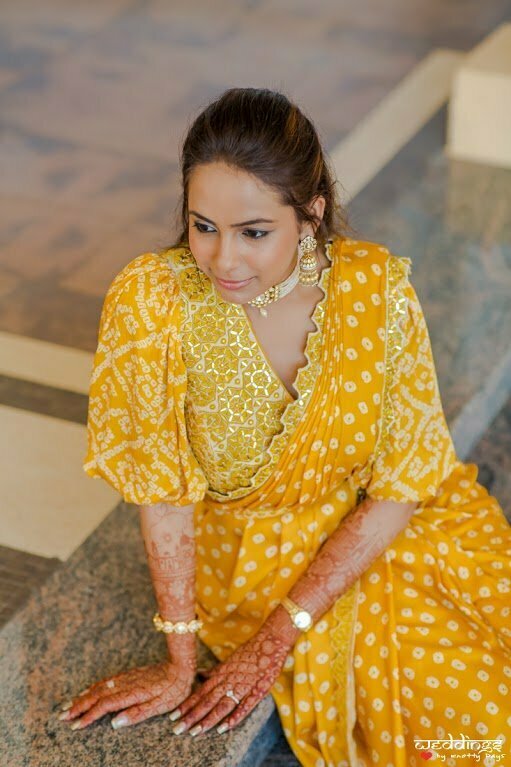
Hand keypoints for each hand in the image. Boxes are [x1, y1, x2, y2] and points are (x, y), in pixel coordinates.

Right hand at [57, 661, 194, 729]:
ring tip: (69, 705)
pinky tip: (88, 691)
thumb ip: (138, 714)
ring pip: (100, 686)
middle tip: (62, 716)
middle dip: (79, 705)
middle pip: (97, 694)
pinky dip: (93, 687)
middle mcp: (126, 683)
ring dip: (83, 696)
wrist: (181, 665)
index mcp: (132, 693)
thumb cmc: (174, 689)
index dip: (89, 715)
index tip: (76, 725)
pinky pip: (106, 681)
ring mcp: (127, 677)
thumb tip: (115, 723)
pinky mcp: (130, 674)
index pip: (105, 705)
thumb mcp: (160, 705)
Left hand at [168, 622, 294, 736]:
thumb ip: (214, 671)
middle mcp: (228, 680)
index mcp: (221, 673)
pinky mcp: (257, 690)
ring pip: (221, 705)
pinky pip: (244, 707)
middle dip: (191, 716)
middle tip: (177, 729)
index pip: (200, 692)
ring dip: (208, 719)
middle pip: (207, 701)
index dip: (186, 704)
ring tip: (195, 731)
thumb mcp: (229, 660)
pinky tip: (223, 728)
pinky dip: (233, 718)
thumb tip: (199, 675)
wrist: (270, 640)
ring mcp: (242, 686)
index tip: (173, 716)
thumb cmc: (250, 650)